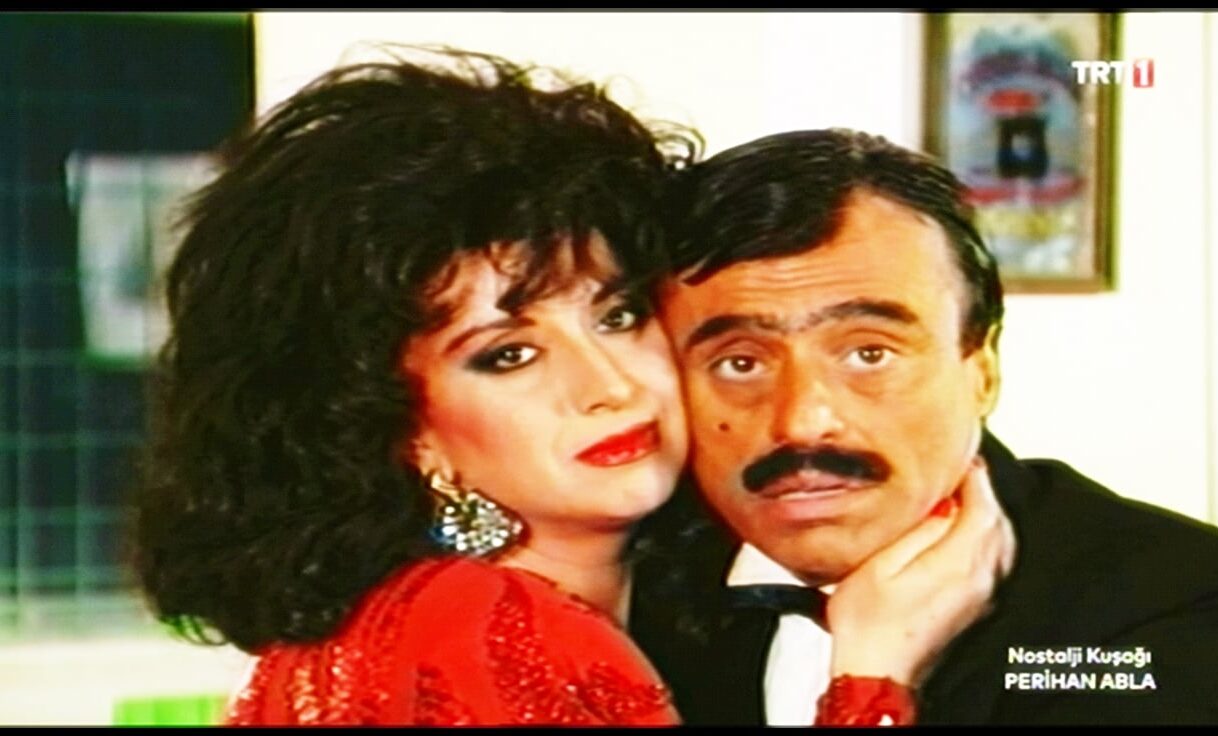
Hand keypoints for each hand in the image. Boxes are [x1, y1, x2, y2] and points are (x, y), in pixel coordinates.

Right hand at [825, 458, 1016, 686]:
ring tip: (960, 497)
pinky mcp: (973, 607)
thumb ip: (919, 530)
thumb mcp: (881, 563)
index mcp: (959, 564)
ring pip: (999, 543)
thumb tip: (943, 504)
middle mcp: (979, 579)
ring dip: (985, 514)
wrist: (875, 670)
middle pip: (998, 523)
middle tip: (960, 471)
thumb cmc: (869, 624)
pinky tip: (963, 533)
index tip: (962, 456)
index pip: (984, 506)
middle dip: (982, 492)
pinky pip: (992, 561)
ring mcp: (980, 596)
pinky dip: (983, 537)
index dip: (975, 476)